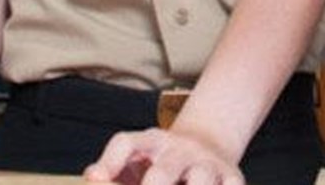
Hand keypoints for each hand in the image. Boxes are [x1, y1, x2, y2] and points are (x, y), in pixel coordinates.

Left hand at [84, 126, 241, 184]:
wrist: (208, 146)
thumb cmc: (160, 164)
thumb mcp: (135, 162)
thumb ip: (111, 171)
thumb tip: (93, 176)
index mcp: (151, 143)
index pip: (126, 144)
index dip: (110, 162)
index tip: (98, 179)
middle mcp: (180, 150)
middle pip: (163, 172)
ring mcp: (207, 164)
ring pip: (202, 181)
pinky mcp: (232, 177)